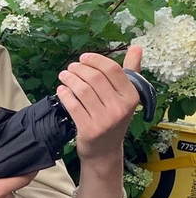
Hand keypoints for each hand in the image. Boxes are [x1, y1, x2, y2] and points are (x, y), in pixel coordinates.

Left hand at [56, 46, 142, 163]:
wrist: (105, 150)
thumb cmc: (113, 117)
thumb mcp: (125, 96)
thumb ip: (130, 71)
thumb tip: (136, 47)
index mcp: (131, 96)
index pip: (112, 69)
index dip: (95, 60)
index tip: (83, 57)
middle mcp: (120, 108)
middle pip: (95, 78)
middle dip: (79, 68)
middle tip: (71, 67)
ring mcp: (105, 120)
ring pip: (82, 90)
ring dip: (69, 79)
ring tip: (64, 75)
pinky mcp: (89, 129)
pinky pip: (73, 105)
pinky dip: (65, 94)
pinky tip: (61, 90)